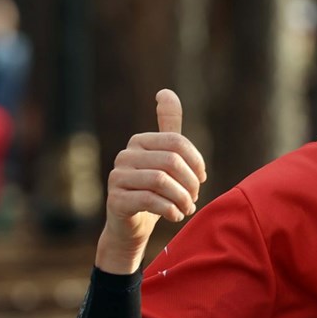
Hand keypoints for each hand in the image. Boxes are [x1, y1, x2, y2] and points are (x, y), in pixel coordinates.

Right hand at [95, 89, 206, 273]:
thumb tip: (165, 91)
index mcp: (140, 141)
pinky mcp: (115, 200)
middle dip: (190, 182)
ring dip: (182, 198)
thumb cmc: (154, 189)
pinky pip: (150, 200)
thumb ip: (168, 127)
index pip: (177, 142)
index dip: (196, 161)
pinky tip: (175, 216)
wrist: (131, 225)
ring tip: (187, 208)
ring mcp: (117, 177)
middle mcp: (125, 155)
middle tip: (194, 198)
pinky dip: (170, 209)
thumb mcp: (164, 156)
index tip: (201, 178)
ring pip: (162, 181)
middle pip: (171, 161)